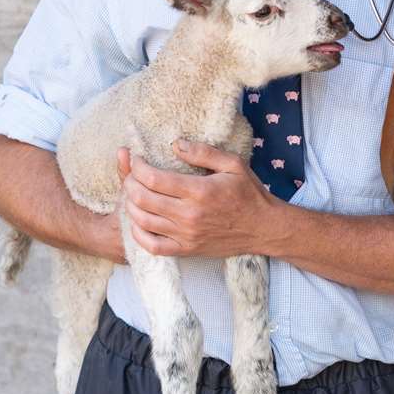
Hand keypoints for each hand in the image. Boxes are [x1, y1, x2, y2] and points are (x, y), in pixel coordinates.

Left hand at [118, 141, 275, 257]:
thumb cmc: (250, 194)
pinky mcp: (187, 249)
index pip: (153, 178)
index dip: (137, 166)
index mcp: (199, 191)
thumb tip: (175, 144)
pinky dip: (138, 233)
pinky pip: (152, 245)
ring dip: (130, 204)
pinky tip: (138, 221)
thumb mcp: (234, 165)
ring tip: (133, 193)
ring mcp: (186, 235)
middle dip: (129, 183)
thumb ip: (203, 152)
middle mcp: (189, 214)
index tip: (136, 159)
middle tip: (131, 174)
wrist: (264, 228)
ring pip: (142, 220)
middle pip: (142, 198)